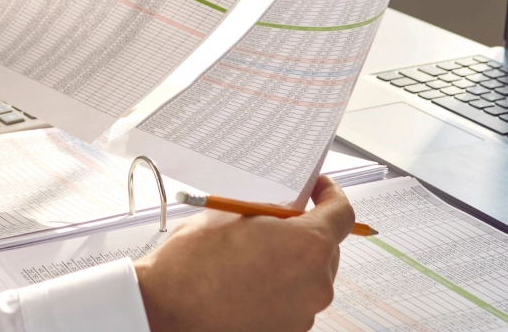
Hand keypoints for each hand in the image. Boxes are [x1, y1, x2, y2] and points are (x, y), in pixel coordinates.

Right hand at [134, 175, 353, 331]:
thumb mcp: (233, 213)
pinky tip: (249, 280)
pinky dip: (280, 288)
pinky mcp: (288, 331)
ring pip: (310, 276)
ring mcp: (303, 313)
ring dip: (292, 262)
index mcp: (308, 246)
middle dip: (307, 231)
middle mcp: (315, 284)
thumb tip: (284, 205)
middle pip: (328, 248)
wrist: (165, 308)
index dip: (330, 195)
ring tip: (254, 255)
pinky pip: (295, 301)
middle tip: (276, 221)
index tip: (317, 189)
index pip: (342, 214)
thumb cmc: (192, 262)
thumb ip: (270, 208)